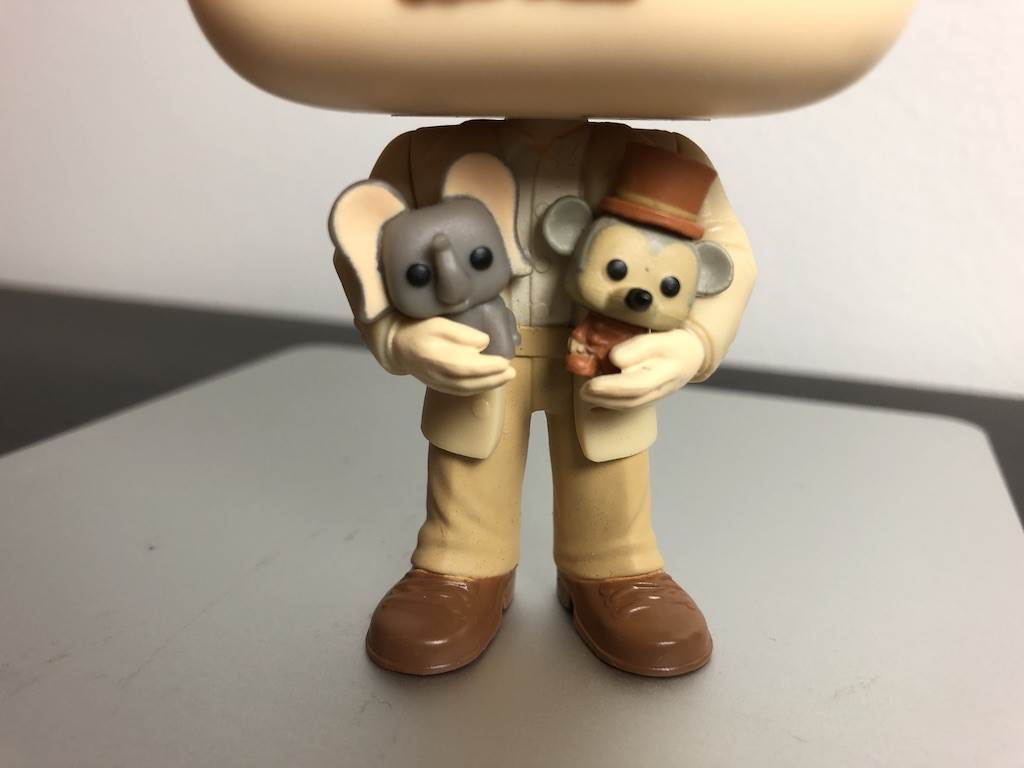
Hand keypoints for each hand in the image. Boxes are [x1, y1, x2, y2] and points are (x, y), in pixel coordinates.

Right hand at [390, 317, 514, 395]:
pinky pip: (460, 392)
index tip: (504, 361)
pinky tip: (489, 383)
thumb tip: (484, 343)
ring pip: (466, 389)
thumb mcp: (440, 323)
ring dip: (488, 385)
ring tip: (505, 377)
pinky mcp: (438, 387)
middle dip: (493, 378)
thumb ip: (461, 333)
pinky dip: (477, 389)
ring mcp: (437, 383)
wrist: (398, 346)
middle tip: (511, 372)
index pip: (465, 366)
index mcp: (436, 356)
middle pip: (468, 382)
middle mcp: (437, 374)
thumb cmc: (419, 329)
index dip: (486, 367)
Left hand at [579, 329, 703, 409]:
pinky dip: (611, 407)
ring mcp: (654, 396)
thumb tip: (614, 358)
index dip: (613, 387)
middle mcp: (659, 389)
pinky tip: (595, 407)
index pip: (637, 385)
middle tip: (583, 390)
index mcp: (664, 373)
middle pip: (630, 399)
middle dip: (604, 398)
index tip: (592, 383)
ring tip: (586, 394)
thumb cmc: (675, 343)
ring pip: (629, 405)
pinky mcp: (648, 397)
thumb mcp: (660, 337)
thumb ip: (639, 347)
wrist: (692, 355)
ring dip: (605, 403)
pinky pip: (629, 406)